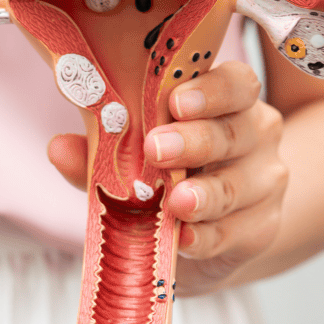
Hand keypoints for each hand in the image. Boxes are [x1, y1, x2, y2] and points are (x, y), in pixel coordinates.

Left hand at [47, 61, 287, 295]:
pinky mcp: (261, 228)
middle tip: (156, 149)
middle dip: (195, 140)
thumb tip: (58, 148)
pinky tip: (184, 239)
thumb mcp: (131, 158)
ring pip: (238, 185)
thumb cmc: (168, 176)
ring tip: (176, 202)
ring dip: (205, 194)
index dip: (212, 90)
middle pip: (236, 131)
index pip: (235, 84)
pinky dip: (205, 237)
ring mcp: (265, 183)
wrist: (209, 232)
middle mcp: (256, 135)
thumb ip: (100, 152)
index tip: (175, 101)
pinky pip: (233, 232)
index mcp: (228, 102)